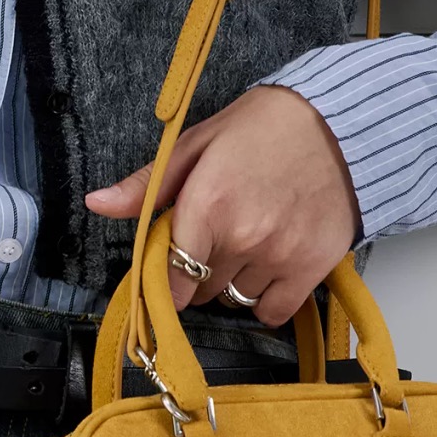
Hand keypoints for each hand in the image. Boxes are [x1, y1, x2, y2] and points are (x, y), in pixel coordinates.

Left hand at [83, 85, 361, 326]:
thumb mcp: (197, 144)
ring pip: (235, 299)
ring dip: (235, 281)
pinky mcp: (312, 267)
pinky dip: (267, 298)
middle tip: (219, 237)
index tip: (171, 271)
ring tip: (252, 242)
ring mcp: (279, 255)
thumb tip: (96, 204)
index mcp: (207, 204)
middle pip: (201, 290)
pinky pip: (273, 310)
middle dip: (201, 270)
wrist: (340, 126)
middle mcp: (242, 236)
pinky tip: (271, 267)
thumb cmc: (264, 129)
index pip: (169, 276)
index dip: (165, 279)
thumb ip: (147, 185)